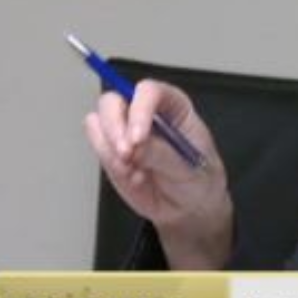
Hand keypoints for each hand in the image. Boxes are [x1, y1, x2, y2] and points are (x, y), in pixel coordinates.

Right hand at [83, 79, 232, 268]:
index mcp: (174, 106)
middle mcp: (146, 112)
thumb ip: (162, 155)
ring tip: (136, 172)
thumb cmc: (199, 179)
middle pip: (114, 101)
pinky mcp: (111, 150)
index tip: (138, 137)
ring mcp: (125, 130)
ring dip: (110, 150)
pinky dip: (110, 164)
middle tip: (126, 154)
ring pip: (99, 121)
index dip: (140, 109)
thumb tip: (135, 146)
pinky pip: (98, 147)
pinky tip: (132, 176)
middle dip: (114, 127)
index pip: (150, 92)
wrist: (189, 206)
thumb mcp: (190, 168)